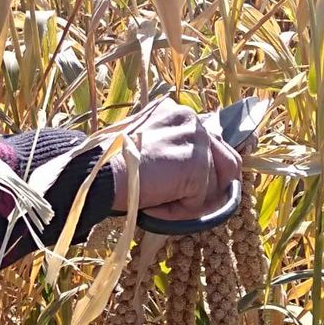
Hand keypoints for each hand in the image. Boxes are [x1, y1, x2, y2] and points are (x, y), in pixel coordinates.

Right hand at [106, 99, 241, 218]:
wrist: (99, 173)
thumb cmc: (111, 165)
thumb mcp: (145, 146)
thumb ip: (170, 149)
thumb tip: (197, 175)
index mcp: (177, 112)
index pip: (210, 144)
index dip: (202, 171)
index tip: (180, 184)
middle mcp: (191, 120)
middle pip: (225, 162)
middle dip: (205, 187)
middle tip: (175, 199)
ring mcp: (196, 141)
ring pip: (213, 184)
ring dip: (189, 200)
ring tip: (158, 201)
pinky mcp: (196, 166)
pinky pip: (198, 202)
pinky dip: (178, 212)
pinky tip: (155, 206)